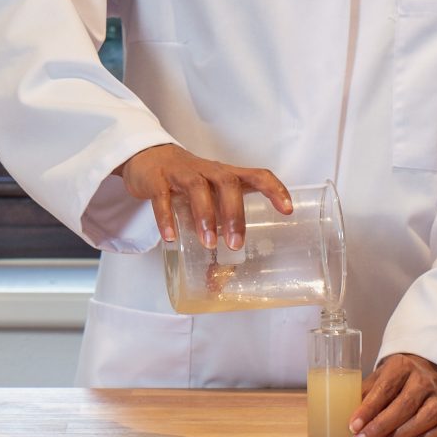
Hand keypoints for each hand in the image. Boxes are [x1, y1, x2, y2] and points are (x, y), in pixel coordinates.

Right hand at [116, 144, 292, 249]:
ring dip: (204, 216)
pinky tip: (171, 237)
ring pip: (197, 188)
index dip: (274, 189)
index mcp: (226, 175)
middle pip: (227, 183)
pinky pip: (162, 197)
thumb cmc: (188, 183)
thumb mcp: (207, 198)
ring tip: (208, 243)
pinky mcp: (157, 180)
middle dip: (234, 214)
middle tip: (235, 244)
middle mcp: (208, 171)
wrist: (148, 157)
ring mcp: (182, 173)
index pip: (257, 174)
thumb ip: (215, 229)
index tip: (288, 210)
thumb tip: (220, 279)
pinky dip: (166, 218)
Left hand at [349, 353, 436, 436]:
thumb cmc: (394, 380)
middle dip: (381, 426)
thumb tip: (346, 421)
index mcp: (401, 366)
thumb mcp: (377, 378)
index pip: (385, 388)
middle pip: (404, 405)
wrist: (425, 371)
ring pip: (427, 417)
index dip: (368, 409)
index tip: (353, 426)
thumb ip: (364, 395)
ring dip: (403, 435)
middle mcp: (422, 380)